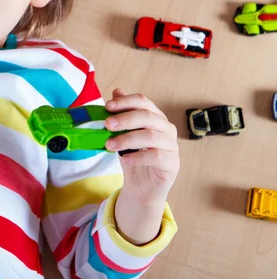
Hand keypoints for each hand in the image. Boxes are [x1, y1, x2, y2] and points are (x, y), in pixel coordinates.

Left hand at [104, 89, 178, 207]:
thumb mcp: (124, 134)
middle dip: (125, 119)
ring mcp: (171, 146)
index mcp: (154, 116)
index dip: (125, 101)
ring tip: (109, 145)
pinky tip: (125, 160)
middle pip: (147, 116)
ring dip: (127, 139)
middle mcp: (166, 128)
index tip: (107, 106)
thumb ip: (122, 114)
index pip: (142, 101)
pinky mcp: (172, 163)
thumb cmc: (134, 156)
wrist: (142, 187)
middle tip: (107, 124)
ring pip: (151, 136)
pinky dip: (138, 157)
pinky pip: (156, 156)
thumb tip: (116, 91)